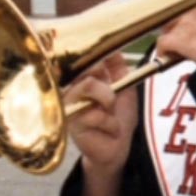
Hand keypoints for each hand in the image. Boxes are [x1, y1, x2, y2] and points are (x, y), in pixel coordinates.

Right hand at [65, 53, 137, 173]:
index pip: (86, 58)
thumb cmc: (119, 118)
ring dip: (108, 100)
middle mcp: (72, 87)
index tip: (111, 64)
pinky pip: (95, 113)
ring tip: (110, 113)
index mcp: (84, 78)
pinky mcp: (70, 121)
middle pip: (87, 67)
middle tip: (112, 100)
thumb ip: (120, 68)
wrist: (118, 147)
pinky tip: (108, 130)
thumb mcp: (125, 88)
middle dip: (107, 83)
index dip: (99, 57)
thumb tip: (115, 47)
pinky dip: (110, 123)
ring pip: (90, 85)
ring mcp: (69, 103)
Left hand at [151, 0, 195, 65]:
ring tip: (176, 45)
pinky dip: (165, 51)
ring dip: (169, 35)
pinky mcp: (179, 39)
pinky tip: (169, 55)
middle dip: (169, 17)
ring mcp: (185, 23)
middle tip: (171, 25)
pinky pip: (162, 44)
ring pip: (165, 26)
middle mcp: (194, 8)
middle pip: (169, 6)